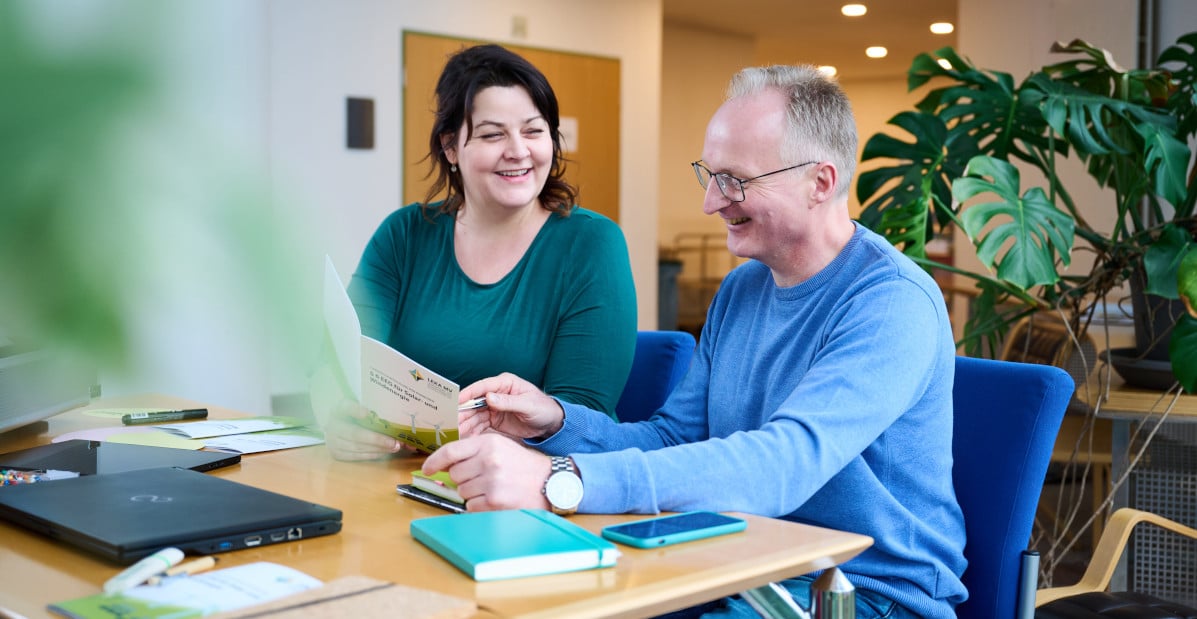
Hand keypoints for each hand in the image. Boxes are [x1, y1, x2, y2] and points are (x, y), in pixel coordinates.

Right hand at [322, 399, 416, 460]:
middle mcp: (332, 424)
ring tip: (394, 448)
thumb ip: (370, 409)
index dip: (356, 410)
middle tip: (394, 442)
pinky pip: (355, 456)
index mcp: (338, 408)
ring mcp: (331, 441)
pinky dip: (371, 455)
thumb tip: (380, 416)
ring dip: (377, 449)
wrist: (338, 424)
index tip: (367, 413)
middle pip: (355, 433)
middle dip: (376, 439)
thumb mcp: (360, 406)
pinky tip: (384, 453)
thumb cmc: (354, 414)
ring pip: (357, 447)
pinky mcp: (335, 453)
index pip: (346, 407)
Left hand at [423, 434, 551, 511]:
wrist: (549, 482)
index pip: (451, 451)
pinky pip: (471, 506)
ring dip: (472, 493)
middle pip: (455, 474)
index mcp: (488, 443)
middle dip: (463, 479)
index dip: (434, 461)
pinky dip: (479, 505)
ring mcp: (492, 482)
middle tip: (481, 478)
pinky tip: (495, 499)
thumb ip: (474, 452)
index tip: (427, 468)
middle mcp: (489, 460)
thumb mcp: (500, 447)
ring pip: (462, 491)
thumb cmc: (523, 465)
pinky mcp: (495, 501)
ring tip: (493, 488)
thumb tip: (445, 465)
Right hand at [457, 373, 564, 439]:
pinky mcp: (494, 421)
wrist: (551, 423)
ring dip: (464, 424)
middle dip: (463, 413)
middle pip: (474, 403)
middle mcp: (496, 395)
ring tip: (455, 434)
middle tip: (453, 423)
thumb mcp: (528, 404)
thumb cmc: (543, 408)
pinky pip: (479, 426)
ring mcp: (493, 408)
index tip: (457, 402)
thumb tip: (489, 397)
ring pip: (474, 416)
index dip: (468, 394)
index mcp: (504, 384)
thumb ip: (509, 402)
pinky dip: (472, 432)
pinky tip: (465, 439)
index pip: (482, 387)